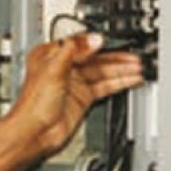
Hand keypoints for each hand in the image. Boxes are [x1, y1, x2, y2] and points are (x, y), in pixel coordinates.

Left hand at [8, 34, 142, 156]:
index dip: (95, 42)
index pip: (78, 43)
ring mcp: (73, 83)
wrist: (34, 131)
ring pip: (101, 72)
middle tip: (133, 55)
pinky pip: (104, 86)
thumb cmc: (33, 103)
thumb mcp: (53, 68)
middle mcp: (62, 68)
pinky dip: (118, 82)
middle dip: (114, 56)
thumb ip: (74, 50)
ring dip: (120, 69)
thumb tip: (93, 39)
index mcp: (49, 55)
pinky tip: (131, 78)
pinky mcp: (82, 98)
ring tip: (137, 66)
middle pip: (93, 58)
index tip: (112, 40)